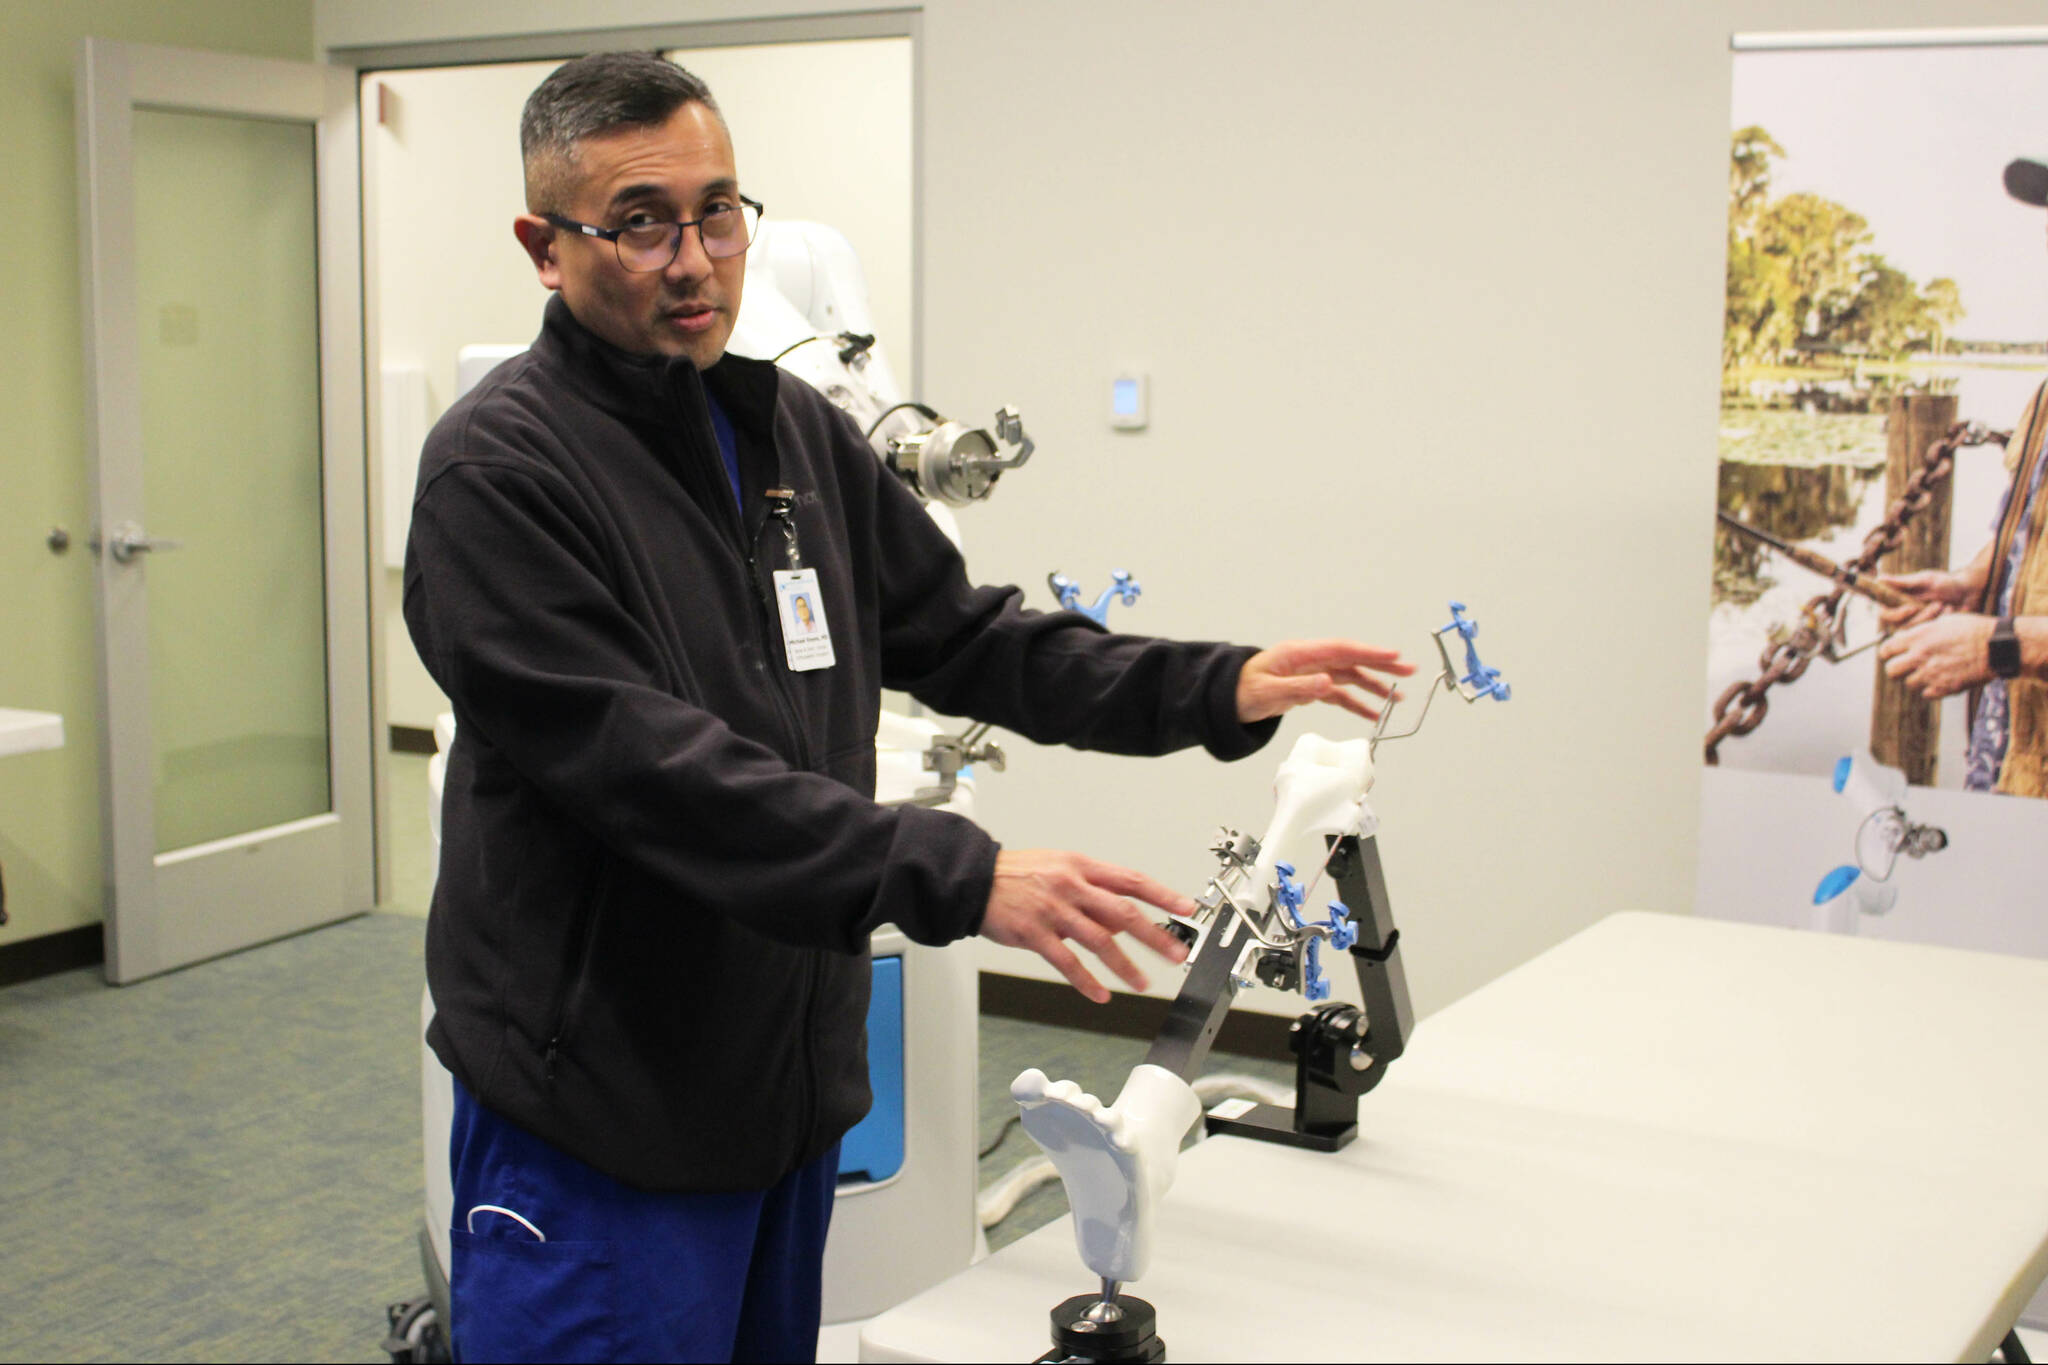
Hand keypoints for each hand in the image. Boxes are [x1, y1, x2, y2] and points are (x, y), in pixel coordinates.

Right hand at [979, 850, 1193, 1002]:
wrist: (974, 880)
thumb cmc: (1017, 874)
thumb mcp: (1060, 868)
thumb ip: (1093, 890)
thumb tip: (1125, 914)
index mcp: (1081, 867)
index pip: (1131, 881)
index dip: (1162, 895)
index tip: (1186, 908)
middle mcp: (1071, 887)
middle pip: (1123, 913)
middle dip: (1155, 936)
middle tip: (1176, 953)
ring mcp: (1053, 910)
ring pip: (1099, 941)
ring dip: (1125, 965)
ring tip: (1142, 982)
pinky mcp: (1034, 933)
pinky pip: (1066, 961)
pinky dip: (1086, 981)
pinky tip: (1100, 994)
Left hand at [1237, 639, 1415, 724]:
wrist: (1224, 699)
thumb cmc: (1240, 691)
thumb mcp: (1266, 693)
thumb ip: (1298, 689)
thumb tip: (1329, 684)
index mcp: (1299, 654)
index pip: (1342, 650)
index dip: (1369, 653)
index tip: (1393, 656)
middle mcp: (1309, 660)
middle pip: (1352, 660)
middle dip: (1381, 665)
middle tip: (1408, 670)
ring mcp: (1311, 673)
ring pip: (1349, 677)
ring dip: (1373, 687)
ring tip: (1397, 698)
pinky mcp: (1309, 687)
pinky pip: (1338, 694)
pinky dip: (1355, 703)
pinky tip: (1372, 714)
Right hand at [1877, 570, 1973, 629]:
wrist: (1967, 592)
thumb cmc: (1945, 582)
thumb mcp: (1925, 579)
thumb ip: (1903, 582)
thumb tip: (1880, 578)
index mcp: (1896, 602)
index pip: (1884, 614)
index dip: (1896, 614)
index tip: (1911, 608)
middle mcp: (1902, 616)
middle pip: (1899, 627)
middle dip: (1921, 617)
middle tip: (1938, 604)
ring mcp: (1916, 625)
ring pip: (1915, 632)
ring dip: (1932, 618)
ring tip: (1945, 605)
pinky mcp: (1928, 632)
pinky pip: (1929, 635)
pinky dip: (1941, 622)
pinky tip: (1951, 612)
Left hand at [1877, 612, 1994, 699]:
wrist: (1997, 646)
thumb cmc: (1974, 629)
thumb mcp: (1944, 621)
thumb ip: (1921, 631)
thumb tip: (1904, 637)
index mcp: (1918, 638)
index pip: (1886, 650)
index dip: (1887, 653)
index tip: (1891, 654)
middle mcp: (1920, 656)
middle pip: (1891, 671)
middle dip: (1896, 669)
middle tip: (1905, 667)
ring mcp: (1932, 674)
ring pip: (1908, 684)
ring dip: (1915, 679)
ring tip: (1927, 672)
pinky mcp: (1944, 688)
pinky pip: (1926, 694)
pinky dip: (1930, 689)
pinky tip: (1939, 680)